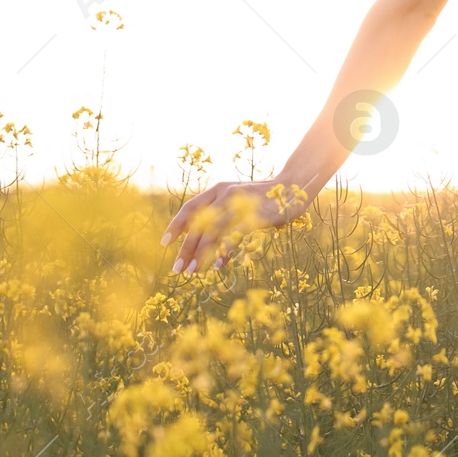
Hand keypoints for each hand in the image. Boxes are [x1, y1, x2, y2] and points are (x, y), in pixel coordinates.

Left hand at [160, 178, 312, 275]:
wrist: (293, 185)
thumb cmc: (261, 198)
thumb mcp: (235, 200)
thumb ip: (217, 212)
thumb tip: (193, 234)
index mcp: (218, 190)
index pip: (190, 208)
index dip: (176, 226)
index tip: (164, 244)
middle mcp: (226, 194)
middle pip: (199, 223)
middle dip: (186, 248)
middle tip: (177, 269)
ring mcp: (240, 203)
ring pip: (213, 231)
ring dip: (201, 253)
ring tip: (193, 271)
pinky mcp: (255, 215)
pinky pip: (234, 236)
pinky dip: (225, 251)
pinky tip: (219, 266)